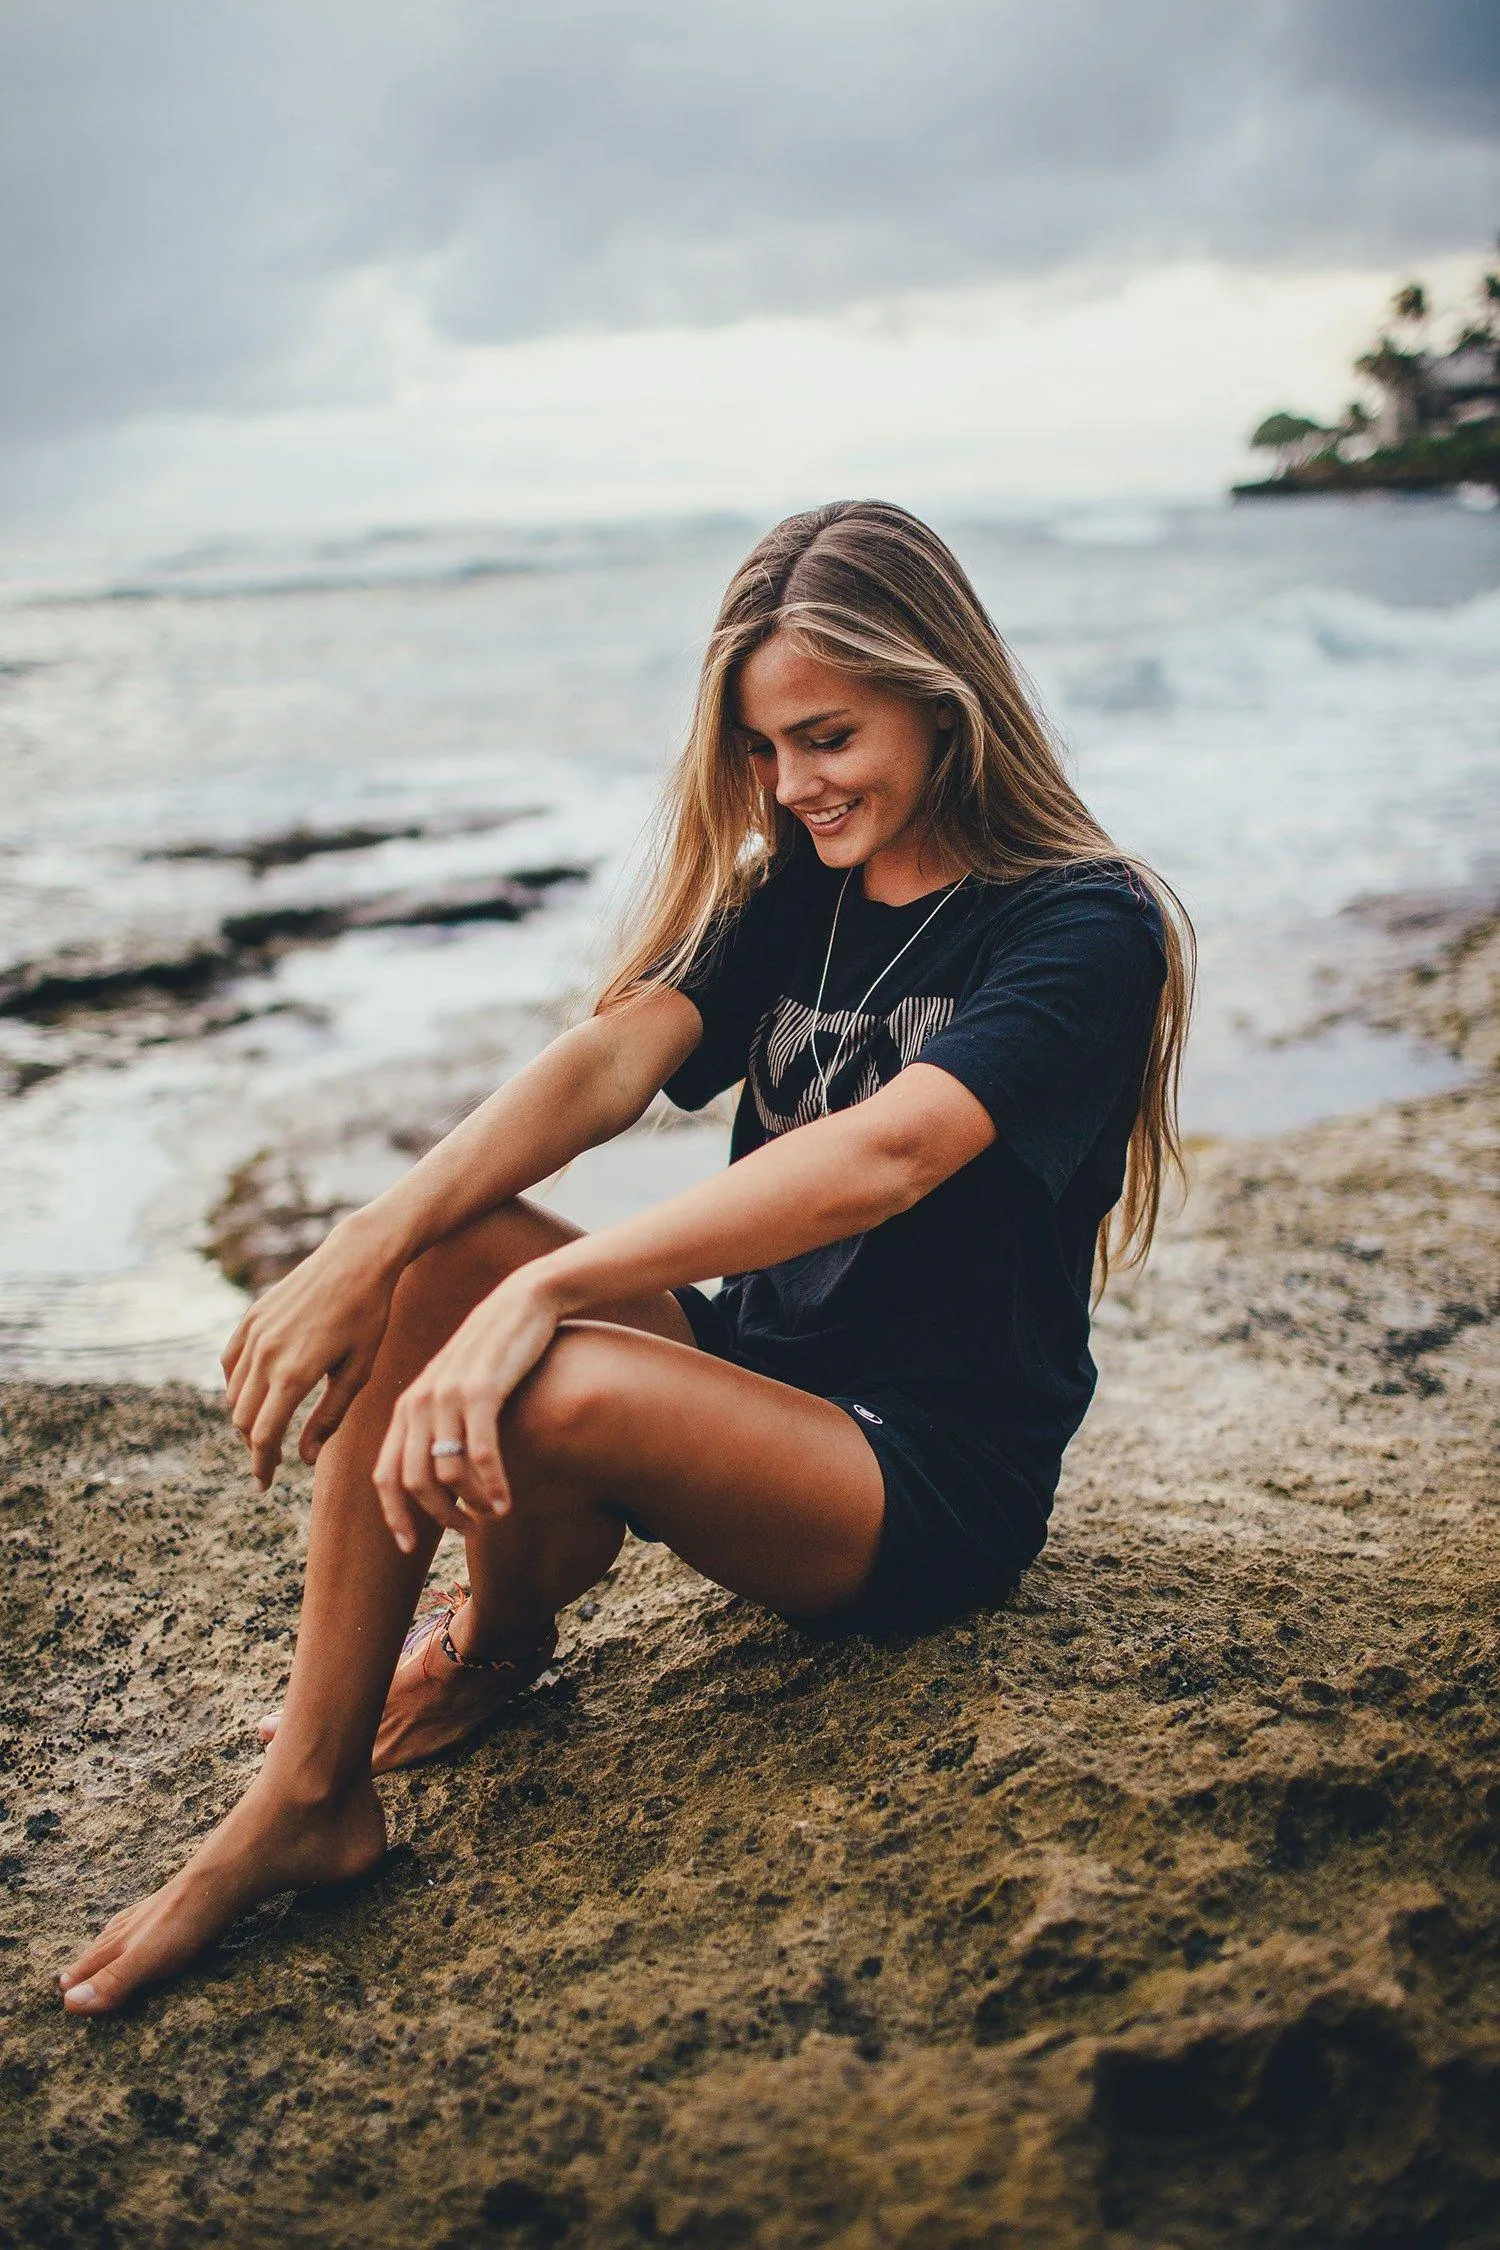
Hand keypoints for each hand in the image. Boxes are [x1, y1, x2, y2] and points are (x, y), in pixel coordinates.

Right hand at [222, 1216, 401, 1486]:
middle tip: (272, 1459)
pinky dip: (236, 1385)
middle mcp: (266, 1355)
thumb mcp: (358, 1371)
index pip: (264, 1436)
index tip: (265, 1484)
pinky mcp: (250, 1317)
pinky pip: (230, 1363)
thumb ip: (330, 1416)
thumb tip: (305, 1458)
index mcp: (295, 1374)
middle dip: (255, 1445)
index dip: (262, 1465)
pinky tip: (254, 1393)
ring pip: (234, 1394)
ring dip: (247, 1417)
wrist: (356, 1258)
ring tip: (268, 1428)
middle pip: (244, 1420)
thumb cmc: (368, 1316)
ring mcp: (254, 1334)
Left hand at [372, 1266, 562, 1552]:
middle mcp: (419, 1403)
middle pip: (413, 1482)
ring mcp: (448, 1397)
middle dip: (439, 1517)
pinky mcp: (481, 1392)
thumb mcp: (454, 1387)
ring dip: (470, 1505)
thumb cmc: (493, 1353)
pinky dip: (491, 1487)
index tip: (410, 1547)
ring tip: (494, 1514)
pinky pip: (480, 1456)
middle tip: (468, 1530)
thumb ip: (438, 1424)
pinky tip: (507, 1502)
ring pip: (446, 1474)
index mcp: (406, 1407)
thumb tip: (439, 1478)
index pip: (384, 1475)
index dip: (394, 1517)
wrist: (522, 1303)